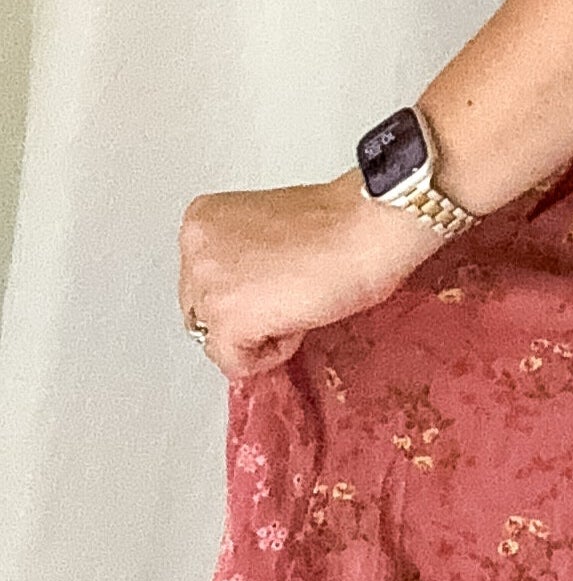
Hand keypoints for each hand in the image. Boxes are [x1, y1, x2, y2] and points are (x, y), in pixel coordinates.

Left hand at [178, 168, 443, 381]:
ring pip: (218, 338)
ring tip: (298, 299)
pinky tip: (299, 317)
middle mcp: (196, 247)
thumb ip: (246, 256)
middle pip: (204, 311)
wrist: (368, 229)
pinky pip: (237, 363)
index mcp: (204, 217)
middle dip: (247, 312)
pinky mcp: (228, 321)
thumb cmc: (344, 223)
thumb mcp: (273, 227)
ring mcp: (207, 285)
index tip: (279, 278)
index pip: (204, 279)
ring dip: (261, 331)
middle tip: (291, 292)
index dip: (249, 288)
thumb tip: (249, 291)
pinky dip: (272, 353)